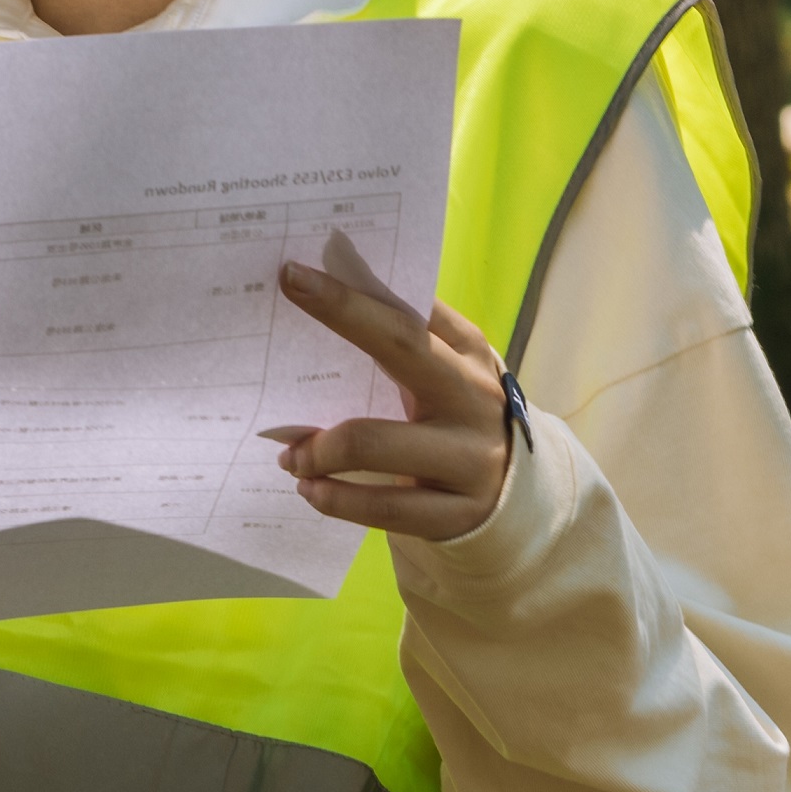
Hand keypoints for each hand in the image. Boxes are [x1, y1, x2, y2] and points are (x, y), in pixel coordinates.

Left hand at [267, 256, 515, 545]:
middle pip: (402, 353)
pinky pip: (383, 508)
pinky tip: (311, 490)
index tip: (292, 276)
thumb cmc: (458, 415)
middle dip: (340, 328)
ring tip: (290, 459)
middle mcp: (475, 398)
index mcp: (468, 353)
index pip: (406, 313)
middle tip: (274, 339)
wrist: (516, 492)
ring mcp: (470, 459)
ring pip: (375, 444)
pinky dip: (335, 498)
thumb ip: (409, 333)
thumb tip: (340, 281)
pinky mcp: (457, 514)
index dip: (349, 296)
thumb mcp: (450, 370)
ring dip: (317, 450)